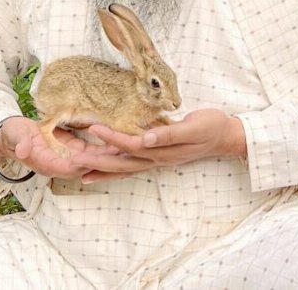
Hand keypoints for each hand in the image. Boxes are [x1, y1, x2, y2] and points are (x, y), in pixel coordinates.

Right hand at [0, 116, 120, 179]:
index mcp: (50, 164)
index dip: (91, 162)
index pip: (75, 167)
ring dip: (113, 154)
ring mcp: (70, 158)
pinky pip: (94, 150)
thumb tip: (21, 150)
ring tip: (133, 145)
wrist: (11, 136)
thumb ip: (19, 143)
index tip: (107, 156)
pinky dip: (107, 146)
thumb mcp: (14, 136)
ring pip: (96, 159)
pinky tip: (122, 138)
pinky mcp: (74, 149)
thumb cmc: (11, 135)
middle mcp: (63, 165)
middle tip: (130, 152)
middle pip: (91, 165)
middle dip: (111, 160)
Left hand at [72, 109, 246, 183]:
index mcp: (163, 151)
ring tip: (78, 170)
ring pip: (122, 168)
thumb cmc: (210, 127)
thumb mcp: (194, 127)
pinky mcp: (155, 156)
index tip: (94, 128)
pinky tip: (100, 168)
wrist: (225, 136)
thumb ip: (169, 134)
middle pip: (121, 164)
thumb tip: (146, 139)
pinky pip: (129, 165)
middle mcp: (155, 159)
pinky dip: (112, 169)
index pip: (132, 146)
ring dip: (101, 169)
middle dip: (96, 162)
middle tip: (72, 159)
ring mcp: (155, 160)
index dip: (112, 138)